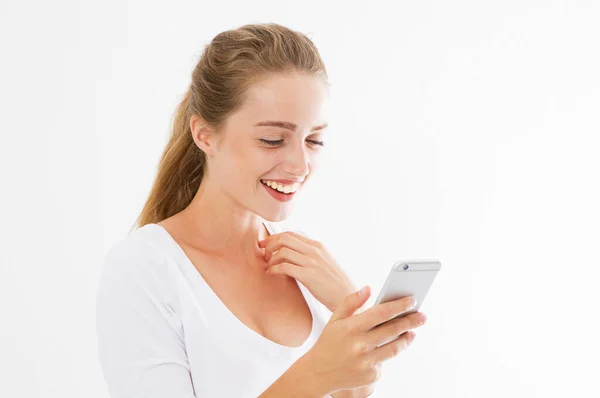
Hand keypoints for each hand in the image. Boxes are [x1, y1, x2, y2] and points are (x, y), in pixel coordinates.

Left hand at [259, 231, 356, 311]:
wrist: (347, 296)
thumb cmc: (334, 282)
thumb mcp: (325, 261)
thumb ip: (311, 254)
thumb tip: (293, 252)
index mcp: (317, 245)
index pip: (291, 234)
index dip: (274, 237)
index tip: (266, 244)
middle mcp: (314, 251)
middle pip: (284, 239)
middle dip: (269, 244)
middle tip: (263, 253)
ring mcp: (312, 262)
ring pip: (282, 251)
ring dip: (271, 258)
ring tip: (268, 266)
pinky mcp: (308, 276)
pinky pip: (284, 267)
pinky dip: (274, 269)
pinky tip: (271, 273)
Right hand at [299, 286, 425, 394]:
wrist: (318, 373)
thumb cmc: (329, 343)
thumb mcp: (335, 320)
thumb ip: (351, 302)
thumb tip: (368, 288)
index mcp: (351, 328)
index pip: (381, 313)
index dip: (399, 306)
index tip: (412, 300)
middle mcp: (360, 345)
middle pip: (393, 330)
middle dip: (410, 321)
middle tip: (423, 315)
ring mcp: (367, 362)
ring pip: (394, 348)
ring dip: (406, 338)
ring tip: (413, 332)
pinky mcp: (371, 376)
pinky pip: (385, 362)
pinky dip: (388, 354)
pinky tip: (390, 348)